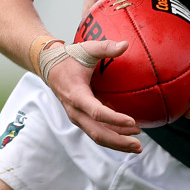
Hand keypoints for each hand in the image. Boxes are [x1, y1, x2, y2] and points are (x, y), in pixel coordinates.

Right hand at [46, 38, 141, 152]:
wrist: (50, 66)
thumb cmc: (71, 56)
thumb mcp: (87, 49)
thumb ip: (106, 47)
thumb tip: (126, 44)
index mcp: (76, 95)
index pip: (97, 112)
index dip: (114, 119)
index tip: (133, 121)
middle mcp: (75, 110)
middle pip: (97, 133)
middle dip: (118, 141)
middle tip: (139, 145)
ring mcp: (77, 116)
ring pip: (97, 136)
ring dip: (117, 142)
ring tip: (137, 145)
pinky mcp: (80, 117)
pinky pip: (96, 131)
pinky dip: (112, 135)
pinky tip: (128, 133)